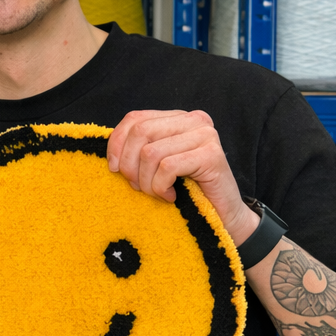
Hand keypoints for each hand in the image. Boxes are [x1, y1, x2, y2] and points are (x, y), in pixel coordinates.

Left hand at [106, 110, 259, 247]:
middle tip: (138, 187)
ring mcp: (205, 135)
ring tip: (157, 193)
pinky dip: (161, 187)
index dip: (117, 144)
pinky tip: (171, 196)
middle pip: (140, 132)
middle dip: (130, 165)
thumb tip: (112, 156)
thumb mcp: (156, 166)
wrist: (223, 217)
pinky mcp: (211, 155)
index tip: (114, 169)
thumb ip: (139, 150)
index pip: (135, 118)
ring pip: (151, 152)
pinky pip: (167, 167)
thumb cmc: (186, 193)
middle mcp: (194, 120)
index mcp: (178, 118)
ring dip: (147, 181)